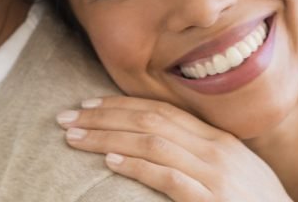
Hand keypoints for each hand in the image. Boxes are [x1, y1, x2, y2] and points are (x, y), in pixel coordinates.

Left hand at [55, 96, 290, 201]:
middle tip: (65, 117)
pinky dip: (138, 166)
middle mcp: (217, 150)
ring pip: (154, 143)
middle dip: (103, 116)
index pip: (161, 111)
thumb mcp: (232, 175)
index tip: (87, 105)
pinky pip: (169, 178)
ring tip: (75, 138)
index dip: (120, 105)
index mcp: (219, 140)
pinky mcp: (215, 200)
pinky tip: (111, 161)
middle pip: (150, 121)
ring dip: (108, 137)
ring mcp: (217, 175)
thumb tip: (152, 147)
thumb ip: (197, 158)